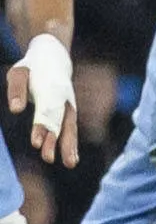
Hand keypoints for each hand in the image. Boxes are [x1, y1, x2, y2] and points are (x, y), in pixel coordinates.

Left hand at [14, 35, 70, 166]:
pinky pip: (71, 130)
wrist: (54, 59)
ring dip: (69, 146)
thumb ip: (17, 89)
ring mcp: (69, 106)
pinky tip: (71, 160)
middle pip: (59, 122)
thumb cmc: (31, 68)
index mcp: (50, 88)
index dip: (42, 127)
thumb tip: (15, 109)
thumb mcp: (18, 73)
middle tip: (47, 158)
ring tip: (69, 164)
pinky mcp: (69, 113)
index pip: (46, 111)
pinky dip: (72, 144)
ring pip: (69, 128)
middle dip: (54, 140)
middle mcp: (63, 99)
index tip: (36, 143)